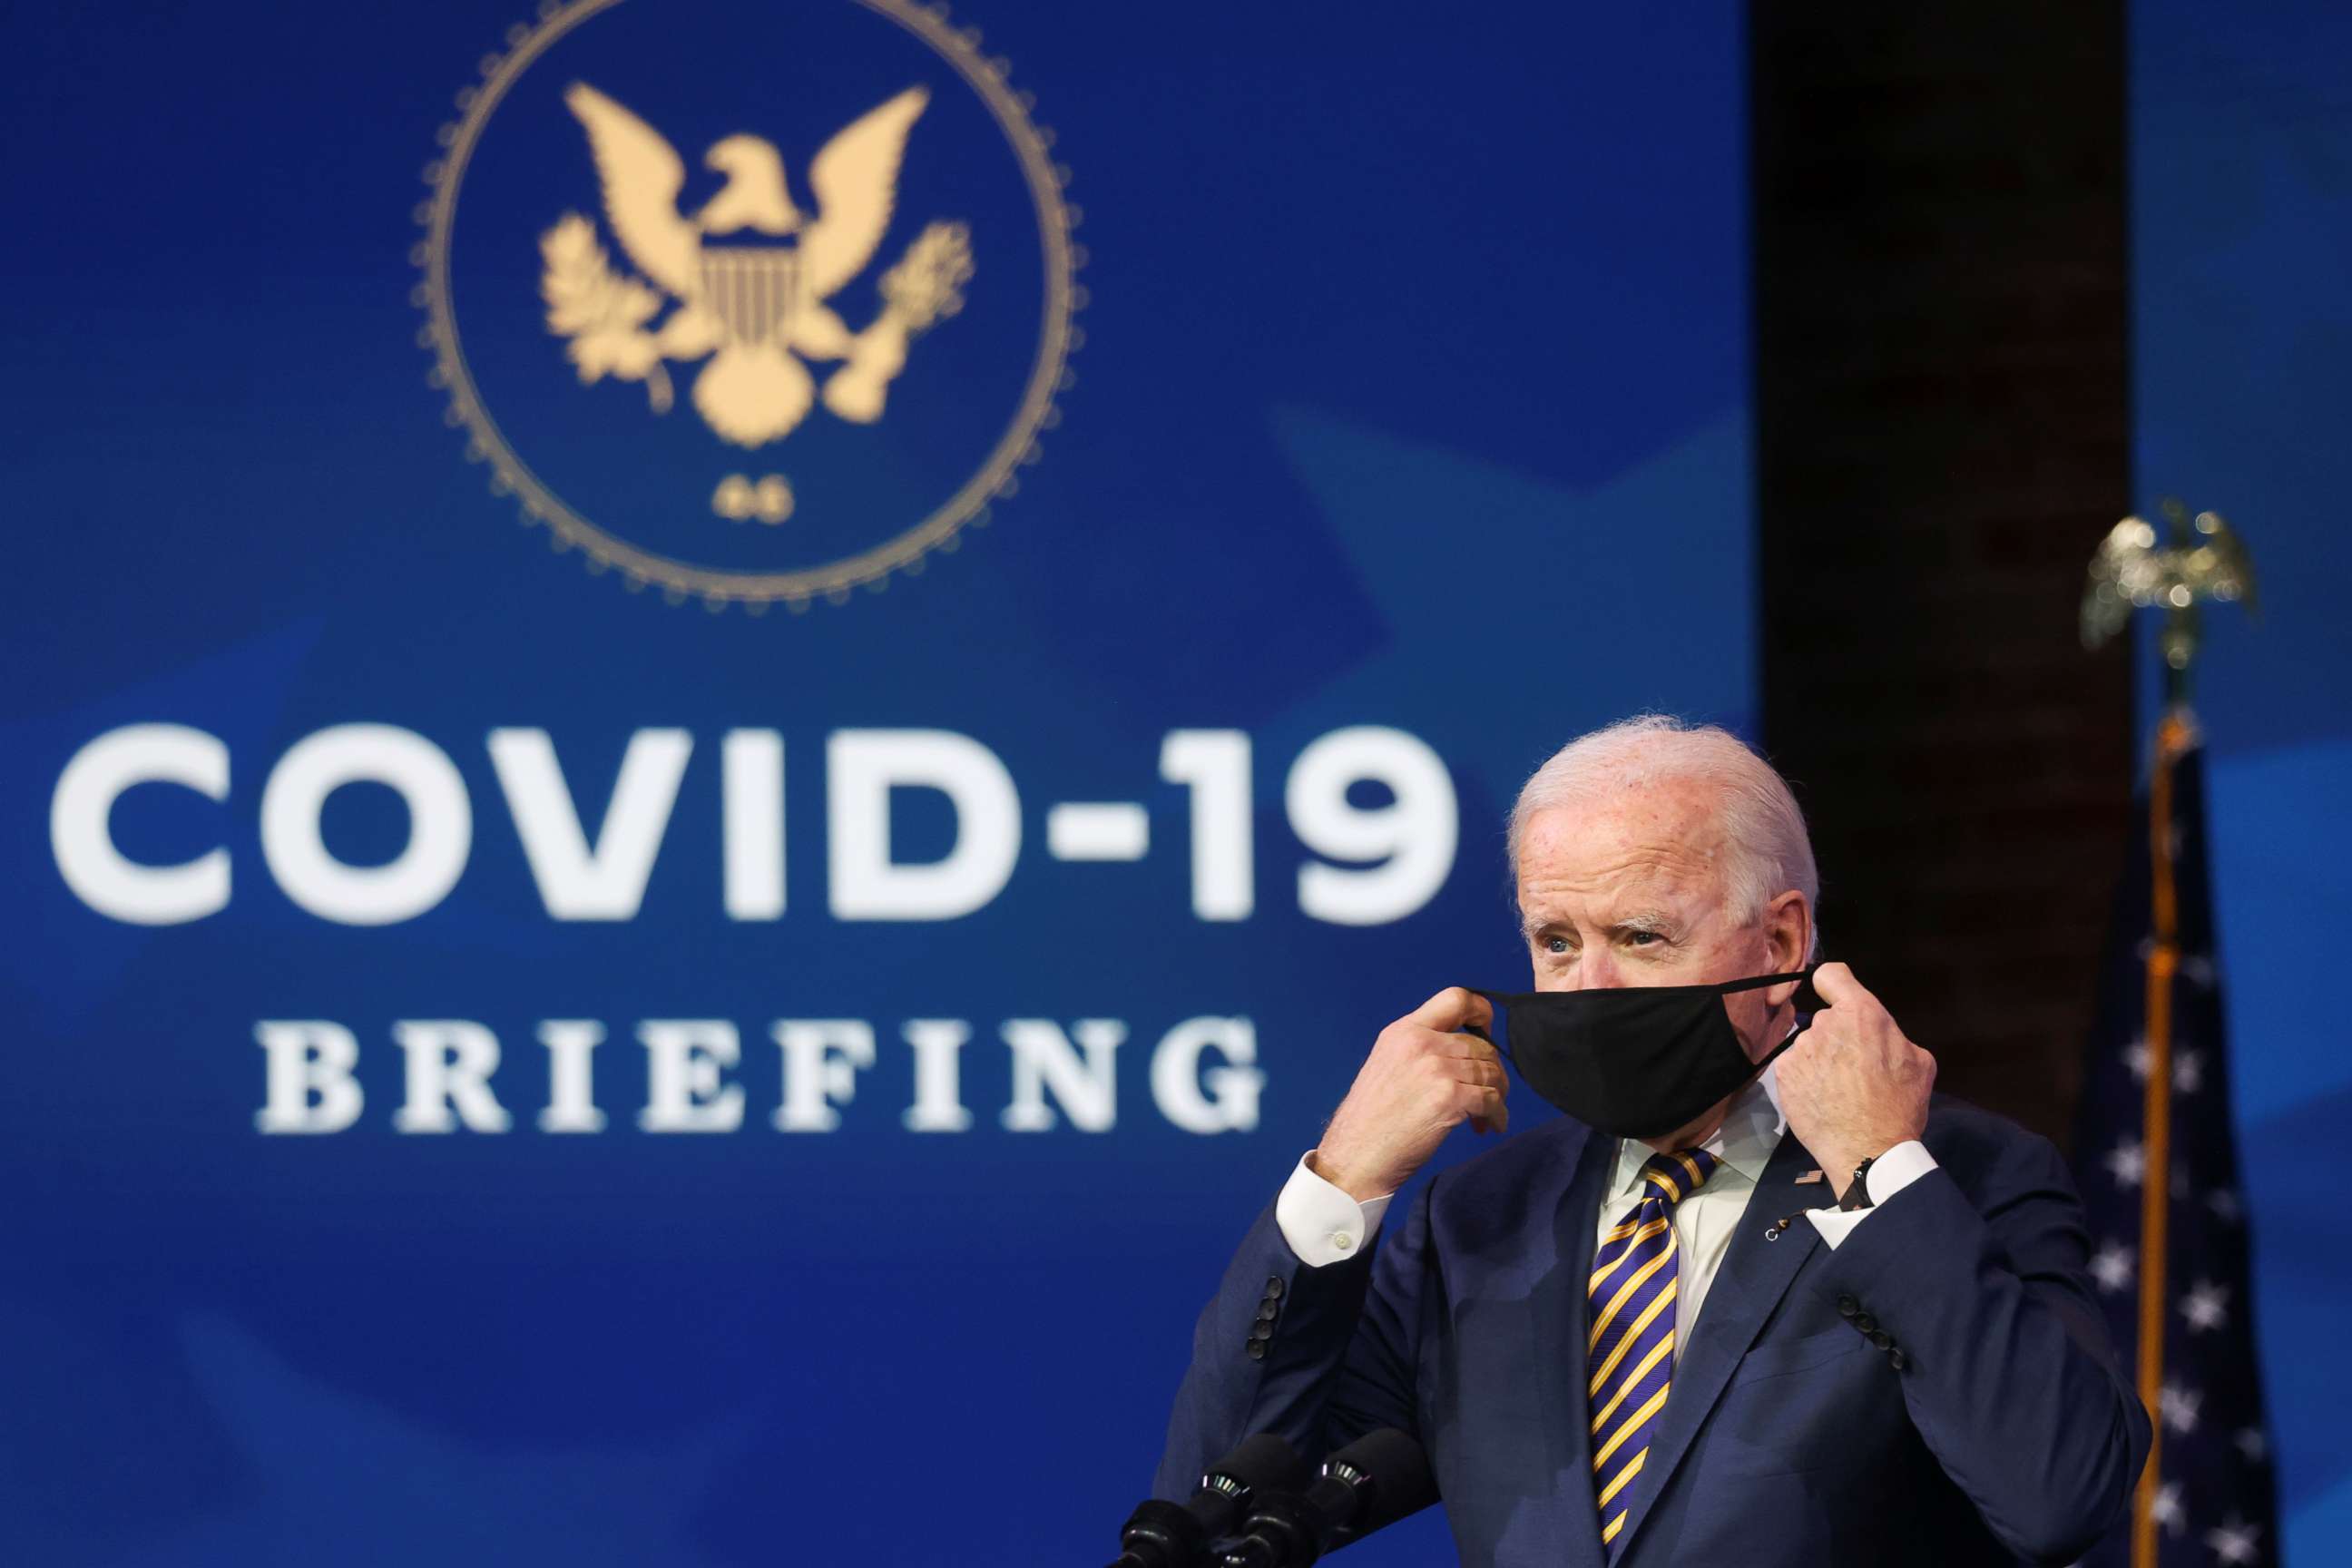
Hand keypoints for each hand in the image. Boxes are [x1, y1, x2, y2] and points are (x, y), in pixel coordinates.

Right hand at [1312, 987, 1505, 1202]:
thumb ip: (1421, 1049)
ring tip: (1486, 1116)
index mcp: (1404, 1030)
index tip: (1485, 1034)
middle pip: (1481, 1044)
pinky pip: (1492, 1099)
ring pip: (1491, 1072)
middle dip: (1493, 1070)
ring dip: (1497, 1095)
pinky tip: (1490, 1126)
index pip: (1456, 997)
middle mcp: (1421, 1043)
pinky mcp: (1449, 1098)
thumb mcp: (1387, 1064)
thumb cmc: (1371, 1118)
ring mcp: (1436, 1069)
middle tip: (1488, 1094)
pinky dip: (1498, 1115)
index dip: (1481, 1012)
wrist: (1356, 1154)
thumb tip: (1464, 1053)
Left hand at [1773, 962, 1933, 1197]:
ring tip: (1838, 1092)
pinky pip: (1795, 1068)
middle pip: (1827, 1020)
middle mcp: (1824, 1024)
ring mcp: (1800, 1049)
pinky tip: (1821, 1101)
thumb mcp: (1919, 1063)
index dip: (1835, 986)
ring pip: (1811, 1046)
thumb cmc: (1900, 1106)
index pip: (1832, 975)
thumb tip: (1880, 1034)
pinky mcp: (1783, 1073)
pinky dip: (1805, 1080)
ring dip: (1821, 1061)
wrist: (1867, 1151)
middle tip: (1856, 1069)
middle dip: (1839, 1038)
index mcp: (1861, 1014)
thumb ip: (1893, 1035)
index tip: (1838, 1000)